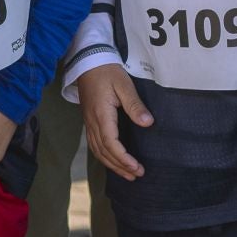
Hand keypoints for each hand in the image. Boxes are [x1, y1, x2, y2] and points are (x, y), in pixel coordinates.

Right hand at [75, 63, 149, 179]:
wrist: (88, 61)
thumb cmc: (107, 71)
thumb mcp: (124, 85)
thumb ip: (135, 105)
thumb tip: (148, 123)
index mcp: (101, 116)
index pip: (111, 144)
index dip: (123, 159)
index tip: (137, 168)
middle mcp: (92, 123)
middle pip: (104, 152)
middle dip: (120, 166)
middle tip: (137, 175)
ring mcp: (89, 123)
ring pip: (98, 151)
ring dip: (112, 164)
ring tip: (127, 174)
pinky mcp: (89, 121)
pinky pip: (95, 144)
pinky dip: (104, 156)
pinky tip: (113, 160)